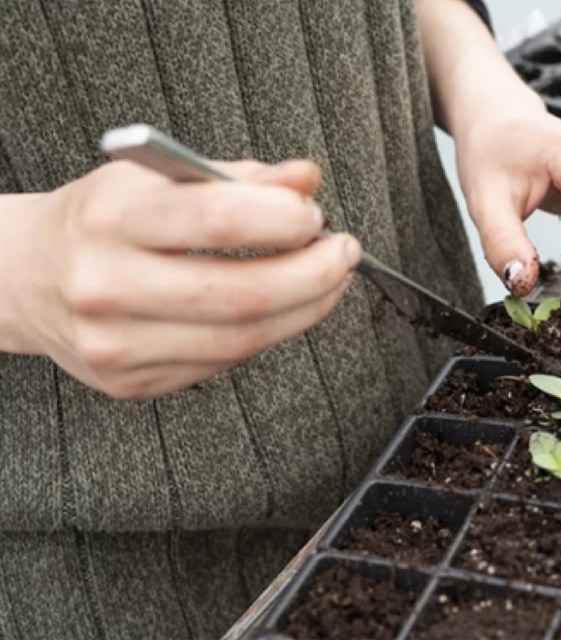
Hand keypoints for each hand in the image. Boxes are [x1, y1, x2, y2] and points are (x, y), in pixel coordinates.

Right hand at [1, 160, 359, 398]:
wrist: (22, 276)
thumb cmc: (101, 219)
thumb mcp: (159, 178)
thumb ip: (240, 177)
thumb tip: (307, 179)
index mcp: (112, 218)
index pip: (218, 219)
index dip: (285, 219)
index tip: (315, 215)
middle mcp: (106, 284)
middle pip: (241, 294)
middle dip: (314, 275)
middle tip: (344, 255)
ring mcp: (115, 343)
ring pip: (240, 340)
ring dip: (304, 310)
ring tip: (327, 282)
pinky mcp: (130, 382)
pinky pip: (221, 364)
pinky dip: (264, 335)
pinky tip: (279, 310)